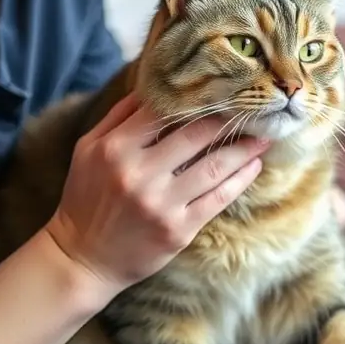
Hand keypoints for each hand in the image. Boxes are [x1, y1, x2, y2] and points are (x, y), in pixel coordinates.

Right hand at [44, 93, 267, 290]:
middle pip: (195, 134)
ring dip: (244, 148)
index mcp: (115, 148)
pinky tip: (253, 166)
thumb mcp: (89, 150)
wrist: (82, 258)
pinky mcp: (178, 230)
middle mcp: (139, 173)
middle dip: (227, 118)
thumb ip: (118, 116)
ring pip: (214, 166)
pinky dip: (240, 179)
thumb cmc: (86, 197)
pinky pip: (218, 198)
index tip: (218, 89)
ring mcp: (160, 204)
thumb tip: (152, 86)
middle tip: (251, 107)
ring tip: (262, 136)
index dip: (193, 97)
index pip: (162, 110)